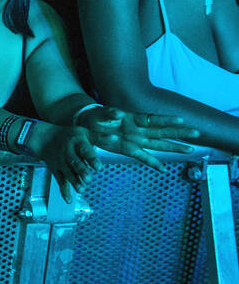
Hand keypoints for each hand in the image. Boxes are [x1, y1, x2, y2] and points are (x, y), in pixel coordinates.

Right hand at [28, 122, 100, 200]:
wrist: (45, 138)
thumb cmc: (70, 136)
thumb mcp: (84, 133)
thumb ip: (100, 137)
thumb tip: (115, 138)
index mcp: (77, 142)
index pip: (85, 150)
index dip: (91, 159)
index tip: (98, 167)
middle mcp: (67, 152)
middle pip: (75, 162)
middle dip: (81, 171)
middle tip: (88, 179)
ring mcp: (61, 161)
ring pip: (67, 173)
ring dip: (74, 181)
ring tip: (81, 189)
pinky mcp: (56, 170)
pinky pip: (59, 181)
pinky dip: (64, 191)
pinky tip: (69, 200)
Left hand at [81, 107, 195, 172]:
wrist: (86, 126)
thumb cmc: (97, 117)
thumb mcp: (101, 114)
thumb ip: (110, 114)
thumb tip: (118, 114)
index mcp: (133, 119)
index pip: (153, 119)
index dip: (166, 119)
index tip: (181, 119)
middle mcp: (138, 130)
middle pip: (162, 132)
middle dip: (179, 133)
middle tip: (197, 134)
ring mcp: (135, 140)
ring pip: (158, 145)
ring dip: (173, 147)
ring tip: (190, 150)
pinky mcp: (128, 149)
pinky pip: (143, 157)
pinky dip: (153, 163)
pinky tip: (164, 169)